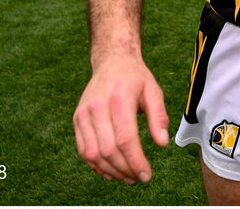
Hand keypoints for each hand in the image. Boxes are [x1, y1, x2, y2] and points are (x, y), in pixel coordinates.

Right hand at [73, 56, 168, 183]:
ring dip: (110, 171)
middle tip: (138, 178)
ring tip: (127, 177)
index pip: (125, 138)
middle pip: (108, 149)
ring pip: (93, 153)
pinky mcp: (76, 119)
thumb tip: (163, 143)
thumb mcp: (154, 91)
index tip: (146, 175)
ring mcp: (83, 114)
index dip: (135, 161)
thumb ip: (158, 116)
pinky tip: (111, 170)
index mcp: (119, 98)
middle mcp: (97, 107)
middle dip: (124, 169)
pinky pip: (83, 150)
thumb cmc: (135, 78)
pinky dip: (96, 165)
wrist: (111, 61)